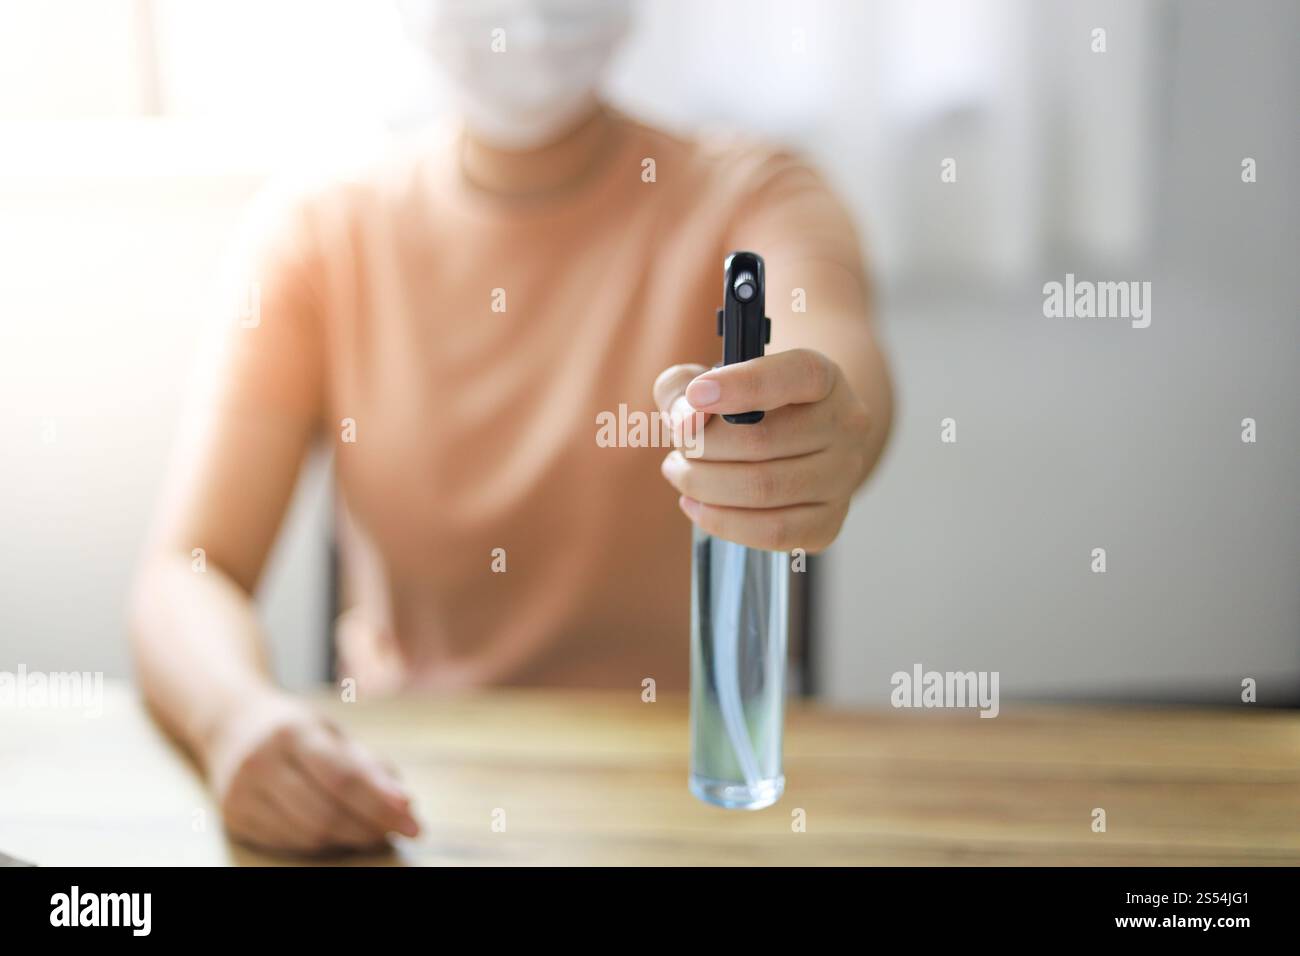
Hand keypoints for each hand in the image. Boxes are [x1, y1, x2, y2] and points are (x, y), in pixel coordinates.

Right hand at [204, 692, 419, 855]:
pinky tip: (342, 835)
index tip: (413, 820)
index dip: (381, 803)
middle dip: (371, 828)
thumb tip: (404, 802)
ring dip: (350, 839)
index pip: (344, 778)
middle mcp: (262, 763)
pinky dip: (322, 844)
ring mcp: (242, 794)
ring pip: (308, 835)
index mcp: (292, 733)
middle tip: (401, 830)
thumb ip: (366, 764)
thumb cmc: (292, 728)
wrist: (228, 725)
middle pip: (327, 813)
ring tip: (375, 831)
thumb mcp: (329, 731)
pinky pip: (288, 843)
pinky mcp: (234, 818)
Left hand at [654, 348, 871, 551]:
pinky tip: (696, 505)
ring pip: (762, 489)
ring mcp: (842, 477)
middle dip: (702, 447)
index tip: (697, 395)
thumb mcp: (711, 381)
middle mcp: (844, 425)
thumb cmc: (746, 410)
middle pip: (762, 440)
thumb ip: (683, 387)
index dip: (743, 385)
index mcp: (823, 378)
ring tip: (680, 472)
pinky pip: (771, 531)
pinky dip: (721, 521)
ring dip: (703, 484)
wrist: (796, 449)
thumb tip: (686, 423)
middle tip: (681, 447)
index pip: (797, 375)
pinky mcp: (828, 521)